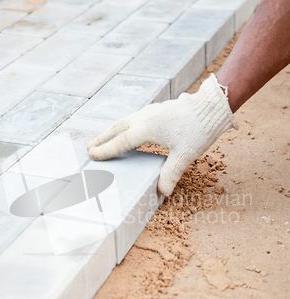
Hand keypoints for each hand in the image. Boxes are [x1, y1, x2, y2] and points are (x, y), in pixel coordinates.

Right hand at [87, 74, 238, 196]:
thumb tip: (162, 192)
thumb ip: (171, 173)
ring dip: (110, 131)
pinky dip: (122, 126)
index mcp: (146, 128)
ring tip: (100, 139)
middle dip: (101, 139)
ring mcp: (149, 112)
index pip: (120, 142)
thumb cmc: (198, 129)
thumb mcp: (185, 155)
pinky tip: (125, 131)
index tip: (92, 156)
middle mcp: (144, 118)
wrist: (211, 106)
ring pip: (123, 122)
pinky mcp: (156, 110)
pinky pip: (132, 119)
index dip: (105, 150)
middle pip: (116, 129)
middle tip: (87, 148)